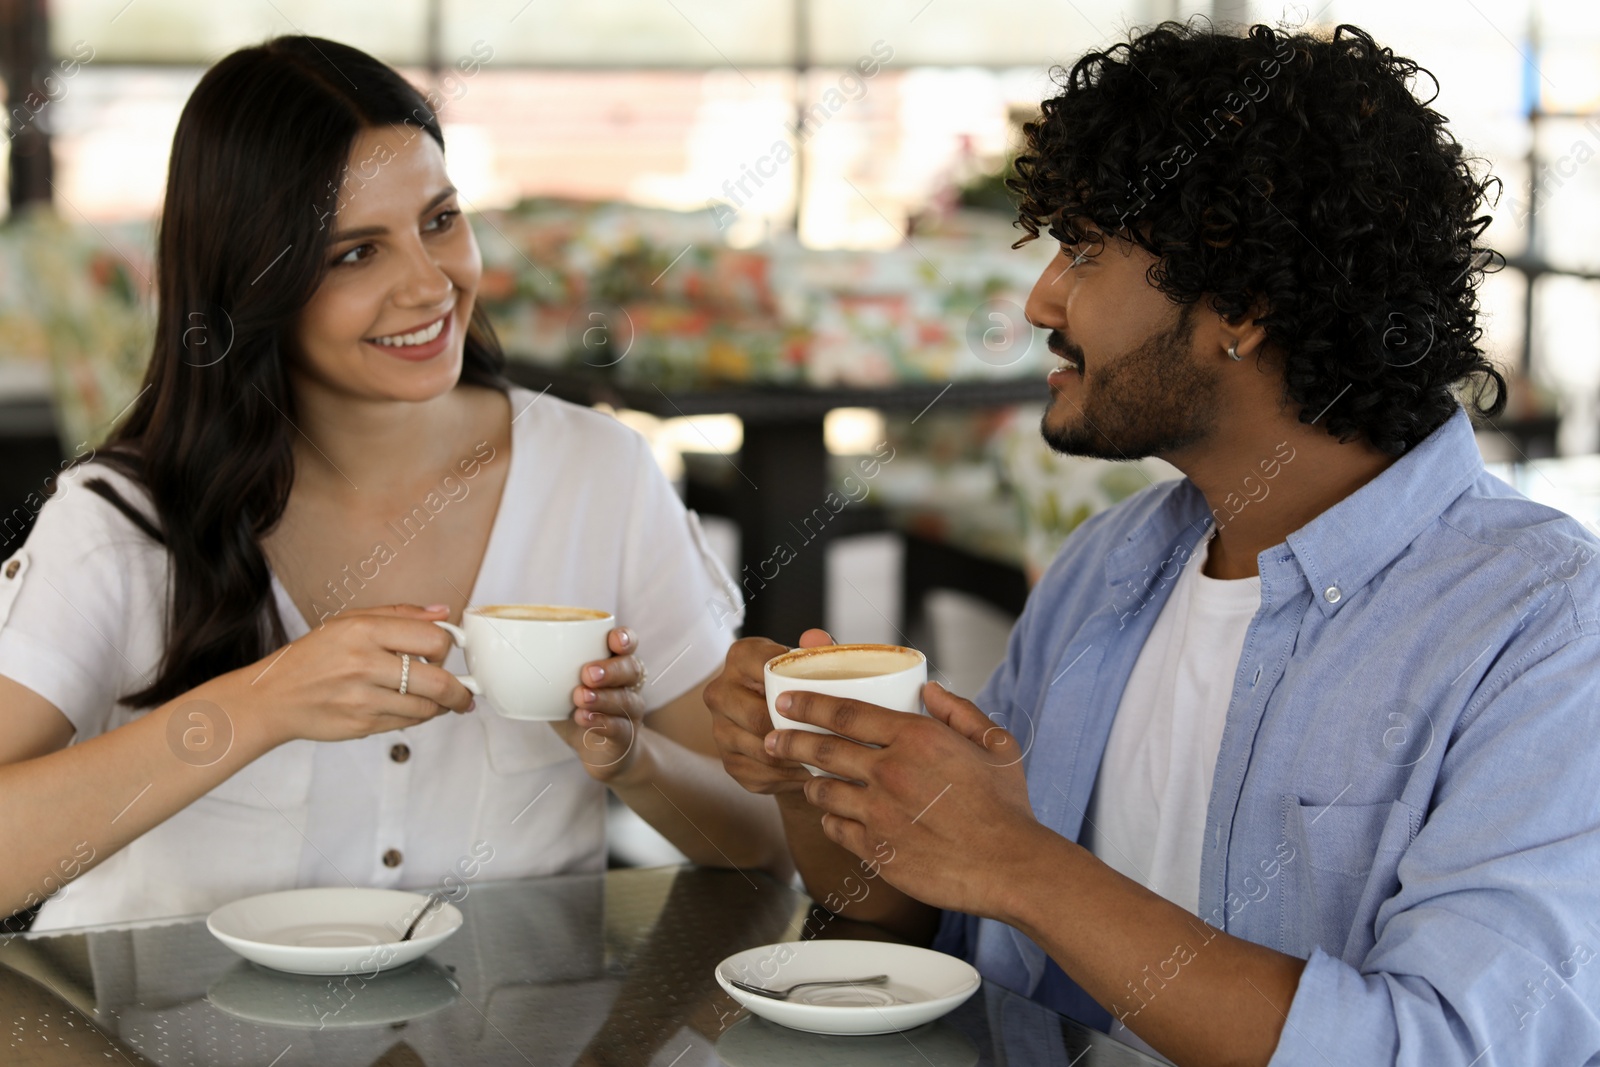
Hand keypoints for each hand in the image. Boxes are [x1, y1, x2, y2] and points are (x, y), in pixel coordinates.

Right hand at [232, 604, 474, 745]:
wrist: (273, 696)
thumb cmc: (313, 656)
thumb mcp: (349, 621)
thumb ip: (399, 614)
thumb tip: (442, 612)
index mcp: (364, 630)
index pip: (433, 639)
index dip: (449, 647)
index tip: (451, 652)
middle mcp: (364, 664)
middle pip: (437, 679)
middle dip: (459, 690)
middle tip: (465, 692)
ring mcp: (362, 698)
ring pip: (426, 707)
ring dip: (440, 706)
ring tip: (440, 701)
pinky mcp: (361, 725)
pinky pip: (407, 724)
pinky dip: (418, 717)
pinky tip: (413, 709)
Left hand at [547, 627, 647, 782]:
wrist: (600, 752)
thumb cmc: (578, 711)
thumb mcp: (559, 688)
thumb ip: (538, 672)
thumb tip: (483, 663)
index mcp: (614, 664)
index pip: (627, 644)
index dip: (624, 638)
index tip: (612, 639)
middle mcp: (627, 685)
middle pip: (631, 669)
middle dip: (610, 669)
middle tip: (586, 674)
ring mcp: (629, 712)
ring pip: (627, 700)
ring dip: (603, 697)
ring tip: (580, 698)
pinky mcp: (625, 738)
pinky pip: (620, 728)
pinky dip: (602, 722)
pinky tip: (585, 718)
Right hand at [705, 627, 834, 795]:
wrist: (784, 724)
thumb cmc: (798, 687)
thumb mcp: (809, 664)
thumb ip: (815, 650)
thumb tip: (816, 640)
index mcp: (740, 658)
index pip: (764, 668)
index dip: (796, 685)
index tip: (824, 696)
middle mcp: (720, 692)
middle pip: (758, 717)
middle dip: (795, 729)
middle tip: (829, 736)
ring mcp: (720, 730)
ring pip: (762, 750)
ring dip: (796, 756)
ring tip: (826, 757)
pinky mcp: (730, 763)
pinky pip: (763, 774)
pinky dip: (790, 775)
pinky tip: (812, 770)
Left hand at [764, 680, 1043, 918]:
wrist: (1010, 866)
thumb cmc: (1006, 807)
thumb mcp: (996, 745)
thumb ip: (960, 712)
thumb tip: (930, 689)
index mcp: (916, 738)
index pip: (845, 712)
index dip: (809, 704)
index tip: (787, 700)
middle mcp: (890, 772)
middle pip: (822, 749)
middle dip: (789, 740)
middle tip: (772, 738)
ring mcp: (880, 813)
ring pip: (824, 791)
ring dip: (811, 783)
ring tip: (807, 780)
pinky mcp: (877, 851)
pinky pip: (837, 829)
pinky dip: (831, 820)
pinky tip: (835, 816)